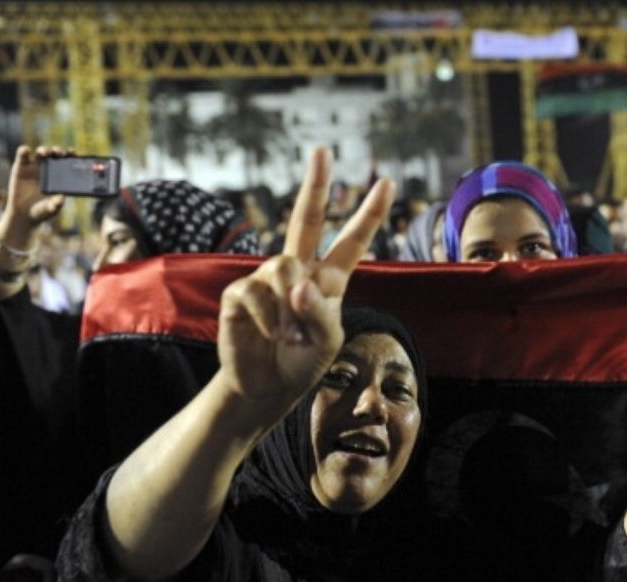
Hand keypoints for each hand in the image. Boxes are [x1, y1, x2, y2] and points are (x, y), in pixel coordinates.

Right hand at [2, 145, 69, 232]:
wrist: (24, 215)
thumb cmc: (43, 211)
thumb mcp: (51, 209)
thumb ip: (56, 204)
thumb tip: (61, 198)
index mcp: (61, 176)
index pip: (68, 162)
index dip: (71, 155)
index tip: (74, 153)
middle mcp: (49, 168)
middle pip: (55, 155)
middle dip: (58, 151)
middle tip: (60, 153)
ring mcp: (35, 167)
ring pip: (41, 153)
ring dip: (44, 150)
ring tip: (45, 153)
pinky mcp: (21, 167)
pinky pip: (22, 156)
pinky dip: (23, 151)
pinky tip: (25, 150)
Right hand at [217, 147, 394, 402]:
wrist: (265, 387)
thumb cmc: (302, 363)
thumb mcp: (327, 341)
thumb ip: (321, 312)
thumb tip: (299, 284)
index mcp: (328, 280)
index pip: (350, 242)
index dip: (368, 214)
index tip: (386, 182)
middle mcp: (297, 270)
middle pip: (305, 219)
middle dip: (315, 184)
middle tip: (322, 150)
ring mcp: (266, 278)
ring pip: (284, 268)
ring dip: (291, 308)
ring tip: (291, 336)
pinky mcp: (240, 293)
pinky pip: (258, 293)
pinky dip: (271, 318)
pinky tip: (272, 335)